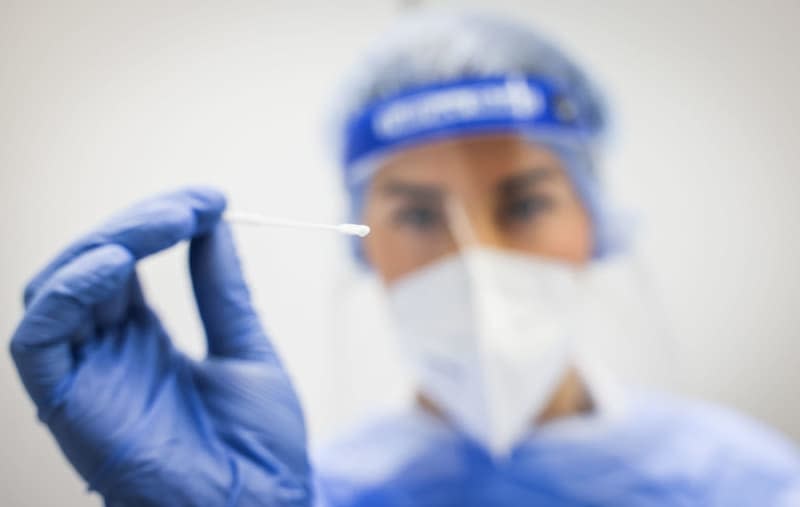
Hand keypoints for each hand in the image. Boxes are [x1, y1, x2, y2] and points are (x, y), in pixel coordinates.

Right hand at [10, 187, 309, 505]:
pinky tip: (117, 263)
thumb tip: (214, 221)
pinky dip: (68, 292)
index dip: (159, 222)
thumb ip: (220, 289)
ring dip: (109, 241)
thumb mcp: (245, 348)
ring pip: (57, 287)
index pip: (125, 262)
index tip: (213, 200)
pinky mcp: (66, 405)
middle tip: (198, 204)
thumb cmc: (259, 446)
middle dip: (138, 222)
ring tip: (171, 221)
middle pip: (88, 265)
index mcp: (141, 340)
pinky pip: (38, 339)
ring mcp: (85, 377)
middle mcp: (104, 353)